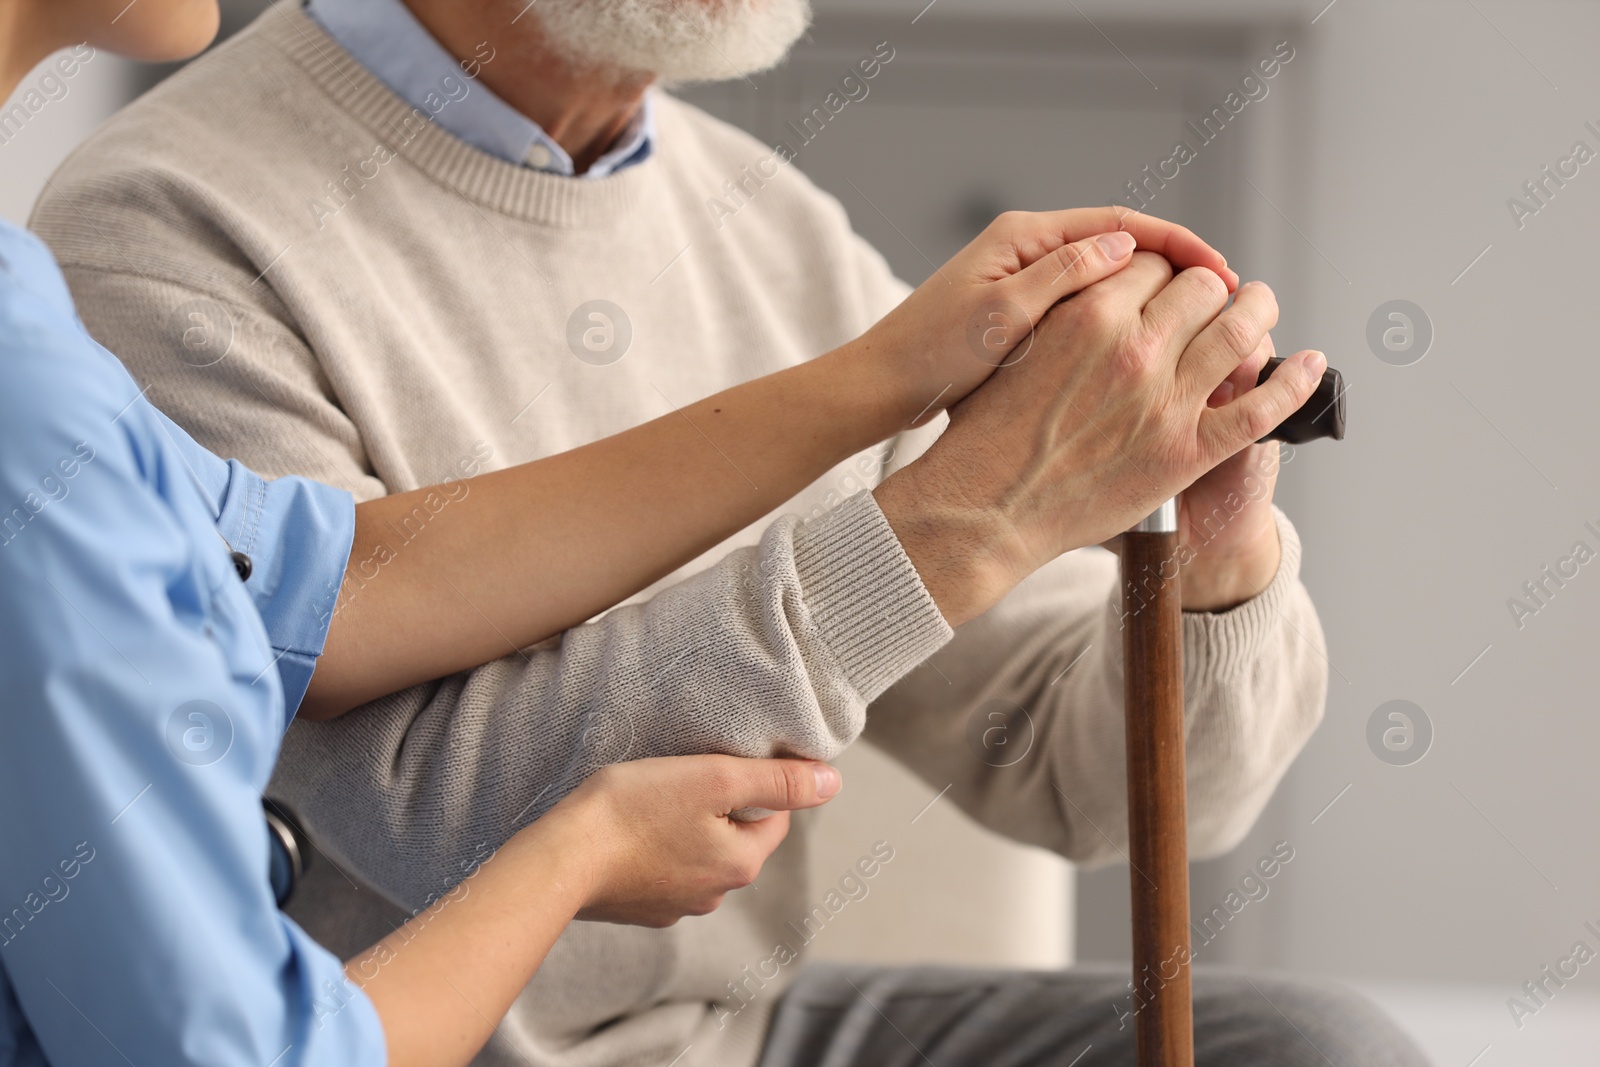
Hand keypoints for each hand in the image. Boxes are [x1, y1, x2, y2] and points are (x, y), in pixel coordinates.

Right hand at [545, 755, 840, 927]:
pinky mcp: (638, 908)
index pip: (775, 818)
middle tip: (685, 775)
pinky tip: (631, 829)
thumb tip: (832, 782)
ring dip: (687, 828)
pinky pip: (662, 871)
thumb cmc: (633, 810)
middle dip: (720, 806)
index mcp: (740, 863)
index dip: (757, 783)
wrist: (559, 859)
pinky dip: (655, 849)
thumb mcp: (713, 778)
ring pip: (699, 854)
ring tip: (654, 800)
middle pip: (737, 837)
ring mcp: (674, 906)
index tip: (722, 761)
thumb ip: (776, 781)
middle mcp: (714, 894)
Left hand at [850, 208, 1240, 427]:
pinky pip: (1089, 309)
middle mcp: (1028, 250)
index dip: (1179, 246)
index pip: (1121, 223)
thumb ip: (1062, 278)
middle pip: (1122, 245)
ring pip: (1110, 280)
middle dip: (1179, 268)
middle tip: (1228, 301)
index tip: (1223, 272)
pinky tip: (1152, 348)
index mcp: (1024, 237)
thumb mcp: (1000, 317)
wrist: (880, 388)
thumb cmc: (928, 354)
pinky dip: (1125, 321)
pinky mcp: (1024, 314)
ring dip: (1156, 297)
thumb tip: (1125, 248)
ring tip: (1203, 326)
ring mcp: (1027, 282)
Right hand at [875, 257, 1323, 625]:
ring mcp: (1166, 400)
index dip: (1162, 270)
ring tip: (1262, 305)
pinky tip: (1311, 365)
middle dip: (1208, 287)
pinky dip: (1295, 383)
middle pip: (1199, 288)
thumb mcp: (1009, 350)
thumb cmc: (983, 436)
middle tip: (1215, 295)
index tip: (1166, 283)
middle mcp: (1135, 348)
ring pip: (1239, 331)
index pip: (1150, 263)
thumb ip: (1053, 313)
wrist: (983, 509)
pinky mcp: (1188, 452)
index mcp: (1088, 313)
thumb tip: (1080, 287)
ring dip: (1259, 310)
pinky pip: (1260, 408)